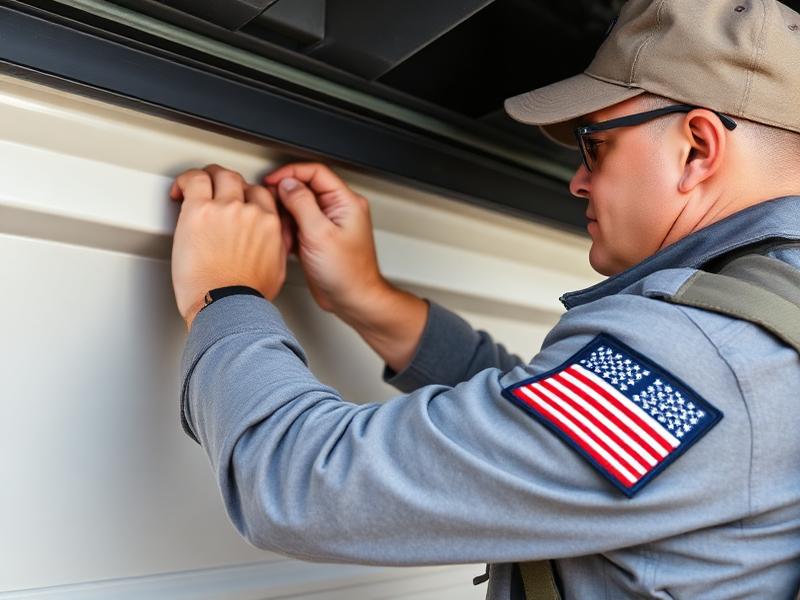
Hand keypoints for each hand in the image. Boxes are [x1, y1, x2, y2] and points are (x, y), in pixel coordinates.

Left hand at [170, 165, 288, 330]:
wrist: (226, 306)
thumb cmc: (246, 296)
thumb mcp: (276, 269)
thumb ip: (275, 246)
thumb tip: (270, 240)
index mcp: (269, 224)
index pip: (260, 193)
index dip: (245, 193)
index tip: (235, 199)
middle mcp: (249, 212)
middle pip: (238, 180)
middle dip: (224, 182)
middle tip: (212, 189)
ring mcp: (225, 208)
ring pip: (218, 175)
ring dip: (206, 177)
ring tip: (193, 186)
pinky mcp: (199, 211)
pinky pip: (192, 180)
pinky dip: (184, 180)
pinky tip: (179, 190)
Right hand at [265, 162, 427, 373]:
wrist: (353, 300)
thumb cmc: (347, 273)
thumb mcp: (319, 233)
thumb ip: (301, 203)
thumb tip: (286, 184)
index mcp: (346, 202)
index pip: (315, 172)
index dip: (290, 173)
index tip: (272, 181)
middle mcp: (338, 210)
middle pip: (305, 188)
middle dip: (285, 198)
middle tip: (270, 208)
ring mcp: (329, 224)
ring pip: (298, 208)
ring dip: (285, 218)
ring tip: (280, 233)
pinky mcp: (319, 238)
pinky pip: (298, 226)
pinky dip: (288, 232)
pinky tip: (285, 244)